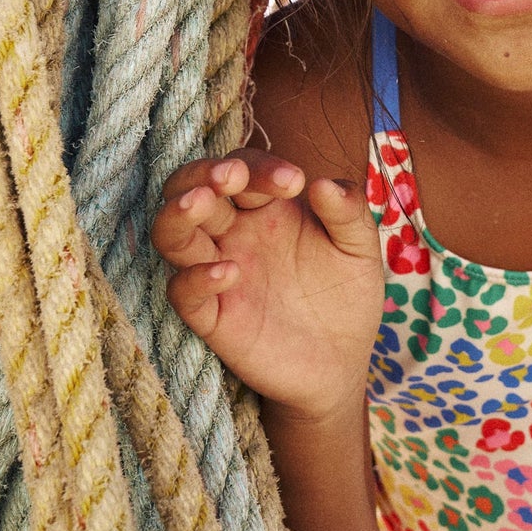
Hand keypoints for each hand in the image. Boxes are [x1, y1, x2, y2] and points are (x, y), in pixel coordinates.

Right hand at [152, 150, 382, 420]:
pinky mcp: (212, 317)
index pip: (243, 168)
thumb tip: (324, 183)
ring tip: (200, 202)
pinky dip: (196, 278)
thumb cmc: (345, 297)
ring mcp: (216, 272)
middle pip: (191, 188)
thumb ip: (349, 212)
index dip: (261, 167)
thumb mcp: (359, 249)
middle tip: (232, 175)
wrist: (342, 363)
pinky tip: (229, 272)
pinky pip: (183, 293)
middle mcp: (232, 233)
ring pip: (172, 234)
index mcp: (264, 208)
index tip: (295, 182)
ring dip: (179, 214)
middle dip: (204, 174)